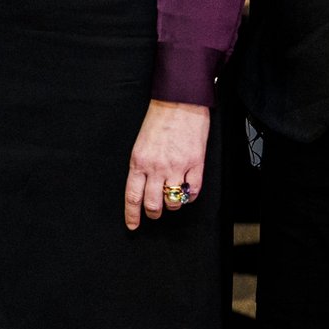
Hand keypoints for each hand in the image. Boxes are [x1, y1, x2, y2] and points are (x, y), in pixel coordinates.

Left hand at [125, 99, 209, 229]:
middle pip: (153, 204)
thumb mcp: (141, 144)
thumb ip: (141, 166)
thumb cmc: (159, 120)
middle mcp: (156, 167)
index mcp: (138, 161)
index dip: (132, 215)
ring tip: (172, 199)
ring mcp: (177, 167)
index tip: (133, 225)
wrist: (179, 103)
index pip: (132, 196)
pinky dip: (190, 197)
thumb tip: (143, 186)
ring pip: (173, 201)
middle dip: (153, 213)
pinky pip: (193, 191)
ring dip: (172, 205)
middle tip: (155, 213)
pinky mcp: (195, 164)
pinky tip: (187, 192)